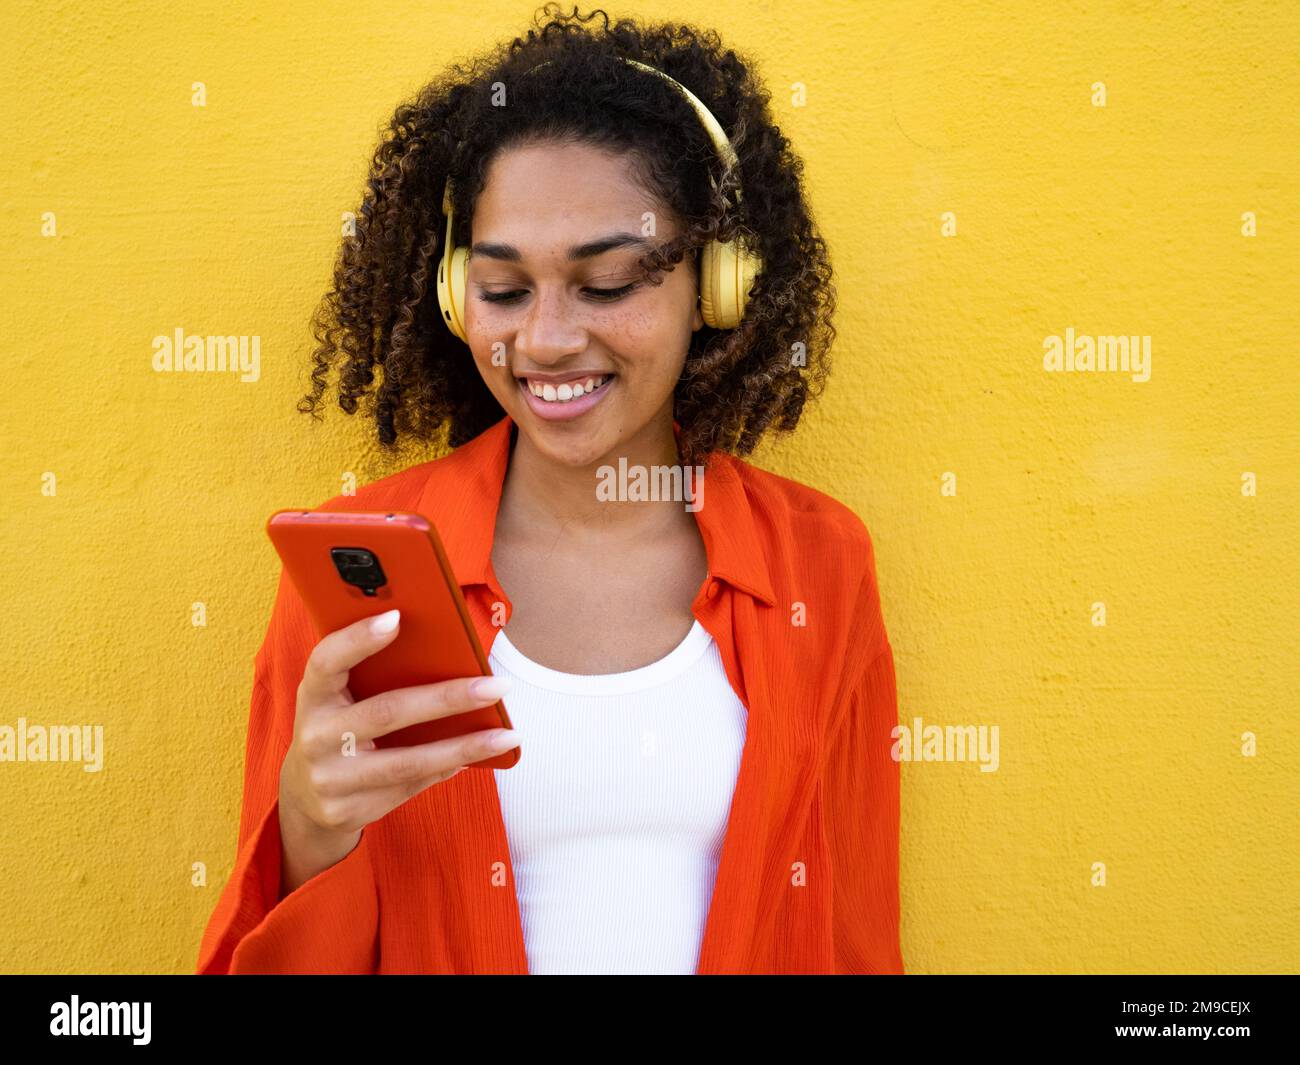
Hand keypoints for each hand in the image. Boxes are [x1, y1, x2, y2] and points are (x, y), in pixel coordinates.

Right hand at [276, 609, 518, 893]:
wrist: (304, 798)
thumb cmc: (338, 727)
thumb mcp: (339, 698)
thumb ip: (371, 675)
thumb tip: (447, 655)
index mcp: (313, 696)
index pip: (327, 661)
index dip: (358, 639)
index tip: (397, 616)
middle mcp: (315, 737)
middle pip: (387, 712)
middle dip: (448, 698)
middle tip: (497, 686)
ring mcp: (328, 778)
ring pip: (408, 762)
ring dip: (464, 746)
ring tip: (508, 734)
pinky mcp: (346, 810)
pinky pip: (409, 786)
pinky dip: (447, 768)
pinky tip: (477, 755)